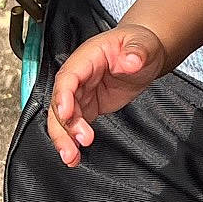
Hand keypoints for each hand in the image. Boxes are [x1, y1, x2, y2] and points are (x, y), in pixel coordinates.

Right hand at [46, 25, 167, 165]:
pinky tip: (74, 156)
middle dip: (62, 125)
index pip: (68, 77)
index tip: (66, 112)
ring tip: (71, 157)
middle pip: (60, 101)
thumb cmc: (138, 44)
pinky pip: (74, 124)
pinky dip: (72, 140)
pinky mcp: (88, 106)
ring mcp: (82, 92)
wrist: (142, 53)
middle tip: (73, 145)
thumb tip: (132, 61)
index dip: (63, 95)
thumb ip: (137, 52)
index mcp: (87, 57)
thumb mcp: (142, 44)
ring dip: (64, 137)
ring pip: (63, 116)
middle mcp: (79, 75)